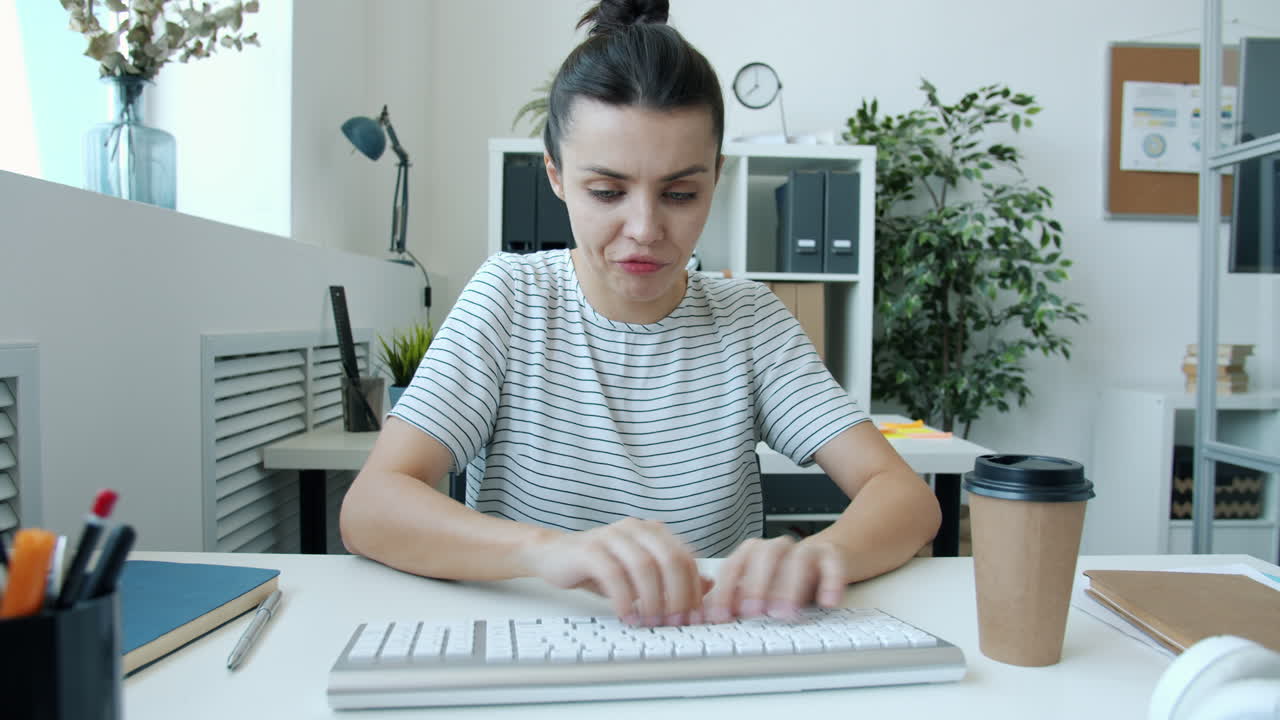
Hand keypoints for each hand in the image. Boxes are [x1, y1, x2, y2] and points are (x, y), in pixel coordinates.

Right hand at [519, 518, 712, 625]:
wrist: (554, 555)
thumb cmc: (600, 566)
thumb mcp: (641, 574)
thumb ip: (673, 576)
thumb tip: (708, 585)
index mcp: (653, 531)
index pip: (685, 557)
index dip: (694, 589)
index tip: (694, 617)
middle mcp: (636, 528)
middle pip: (670, 559)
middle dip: (678, 595)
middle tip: (676, 622)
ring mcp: (612, 535)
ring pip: (644, 566)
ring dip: (652, 599)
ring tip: (651, 622)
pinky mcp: (590, 549)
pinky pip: (614, 574)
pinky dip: (624, 599)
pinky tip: (627, 616)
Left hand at [703, 537, 847, 622]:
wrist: (823, 558)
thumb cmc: (781, 577)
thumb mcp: (755, 590)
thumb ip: (732, 601)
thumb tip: (705, 619)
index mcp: (753, 553)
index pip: (734, 566)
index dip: (725, 591)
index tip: (720, 617)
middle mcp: (777, 548)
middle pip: (764, 557)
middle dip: (756, 585)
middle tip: (753, 612)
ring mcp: (806, 550)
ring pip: (798, 558)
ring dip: (789, 586)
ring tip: (785, 613)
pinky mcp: (832, 556)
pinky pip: (832, 565)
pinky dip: (831, 582)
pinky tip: (827, 601)